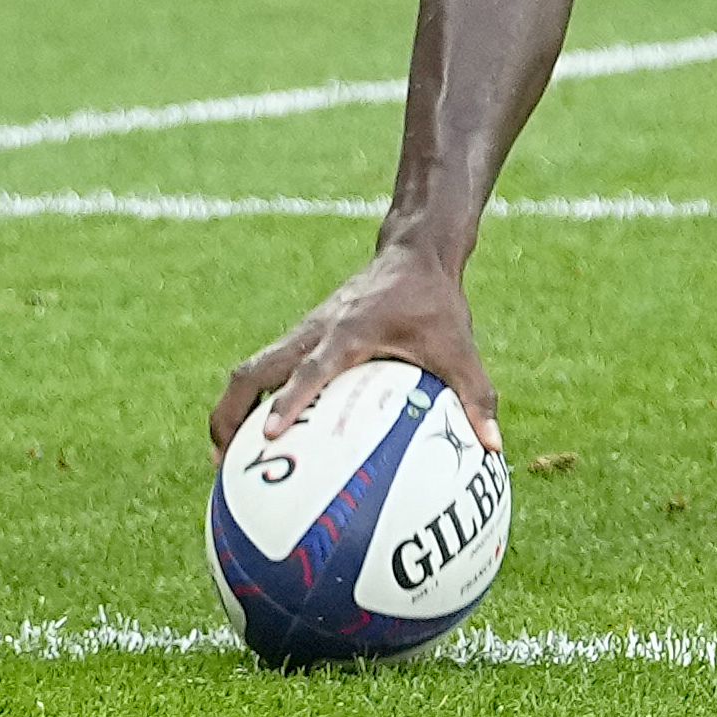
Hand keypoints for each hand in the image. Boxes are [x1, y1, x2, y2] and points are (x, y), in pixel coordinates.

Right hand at [210, 244, 500, 456]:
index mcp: (347, 333)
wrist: (413, 251)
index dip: (290, 401)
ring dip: (232, 410)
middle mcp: (314, 332)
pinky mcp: (301, 336)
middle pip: (253, 372)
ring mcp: (302, 333)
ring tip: (225, 461)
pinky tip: (261, 438)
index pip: (310, 370)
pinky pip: (265, 370)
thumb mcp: (459, 347)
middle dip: (230, 416)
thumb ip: (475, 396)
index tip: (271, 436)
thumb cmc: (434, 302)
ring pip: (250, 370)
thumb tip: (494, 448)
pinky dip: (254, 400)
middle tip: (223, 464)